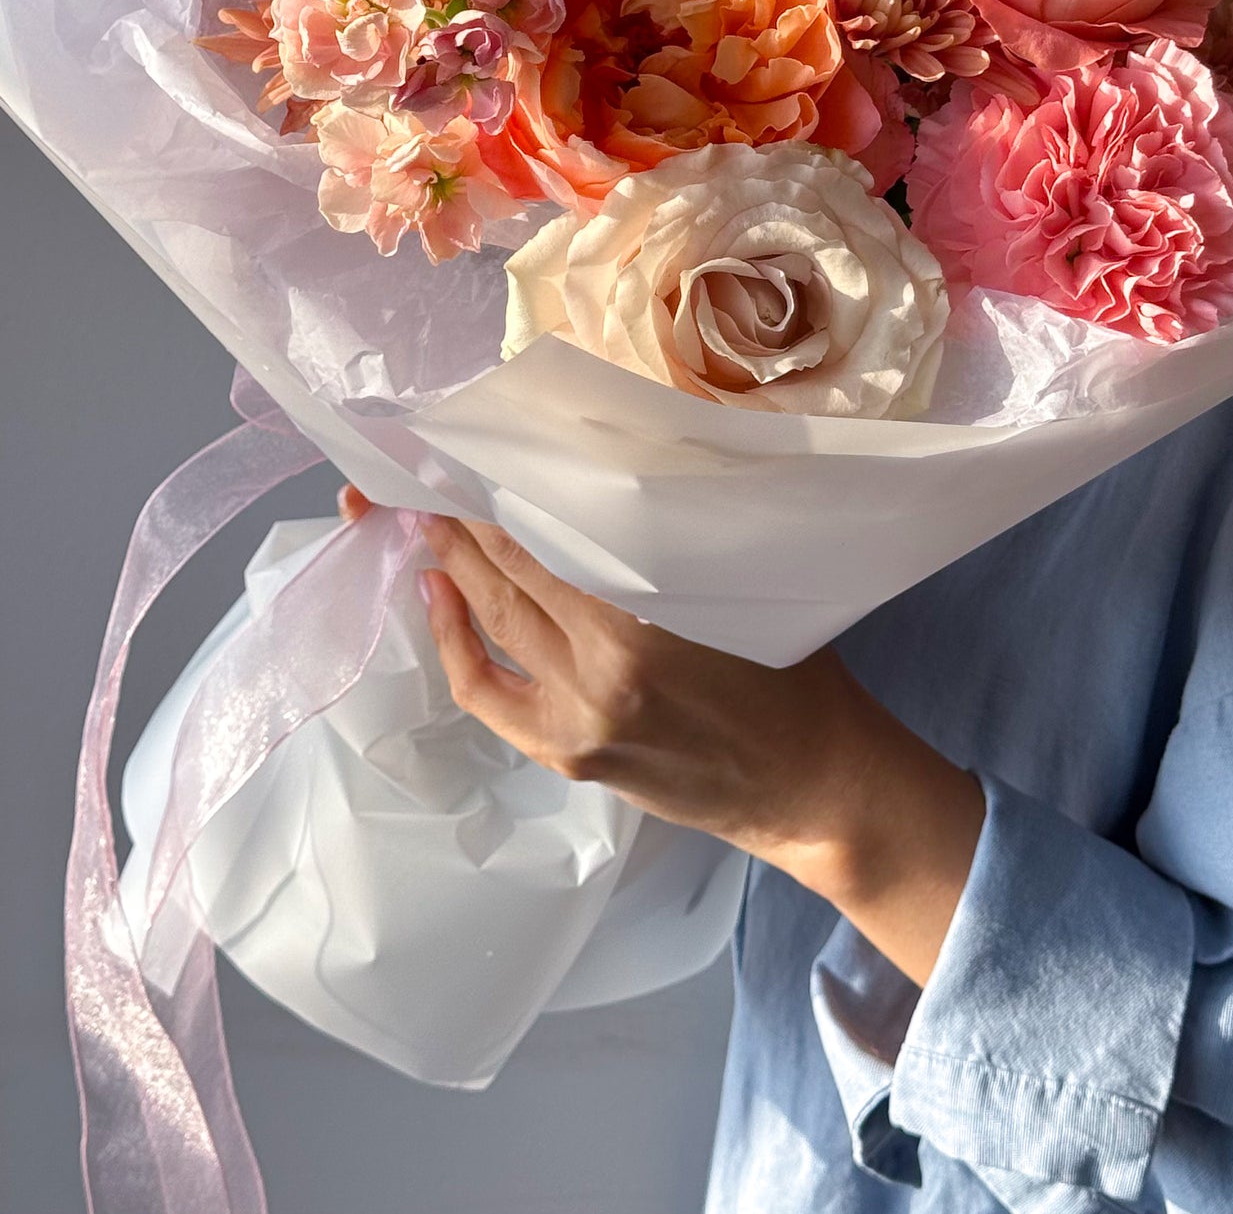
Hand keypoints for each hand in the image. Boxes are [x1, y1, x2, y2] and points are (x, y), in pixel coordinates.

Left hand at [341, 489, 984, 984]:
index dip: (496, 490)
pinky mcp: (568, 752)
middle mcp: (601, 667)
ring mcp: (577, 717)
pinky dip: (455, 641)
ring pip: (494, 623)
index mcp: (647, 615)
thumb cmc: (795, 672)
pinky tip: (438, 595)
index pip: (547, 536)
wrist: (811, 783)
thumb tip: (618, 460)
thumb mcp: (740, 582)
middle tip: (421, 471)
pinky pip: (488, 691)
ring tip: (421, 518)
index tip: (462, 449)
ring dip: (451, 567)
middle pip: (508, 574)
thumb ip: (671, 535)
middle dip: (457, 519)